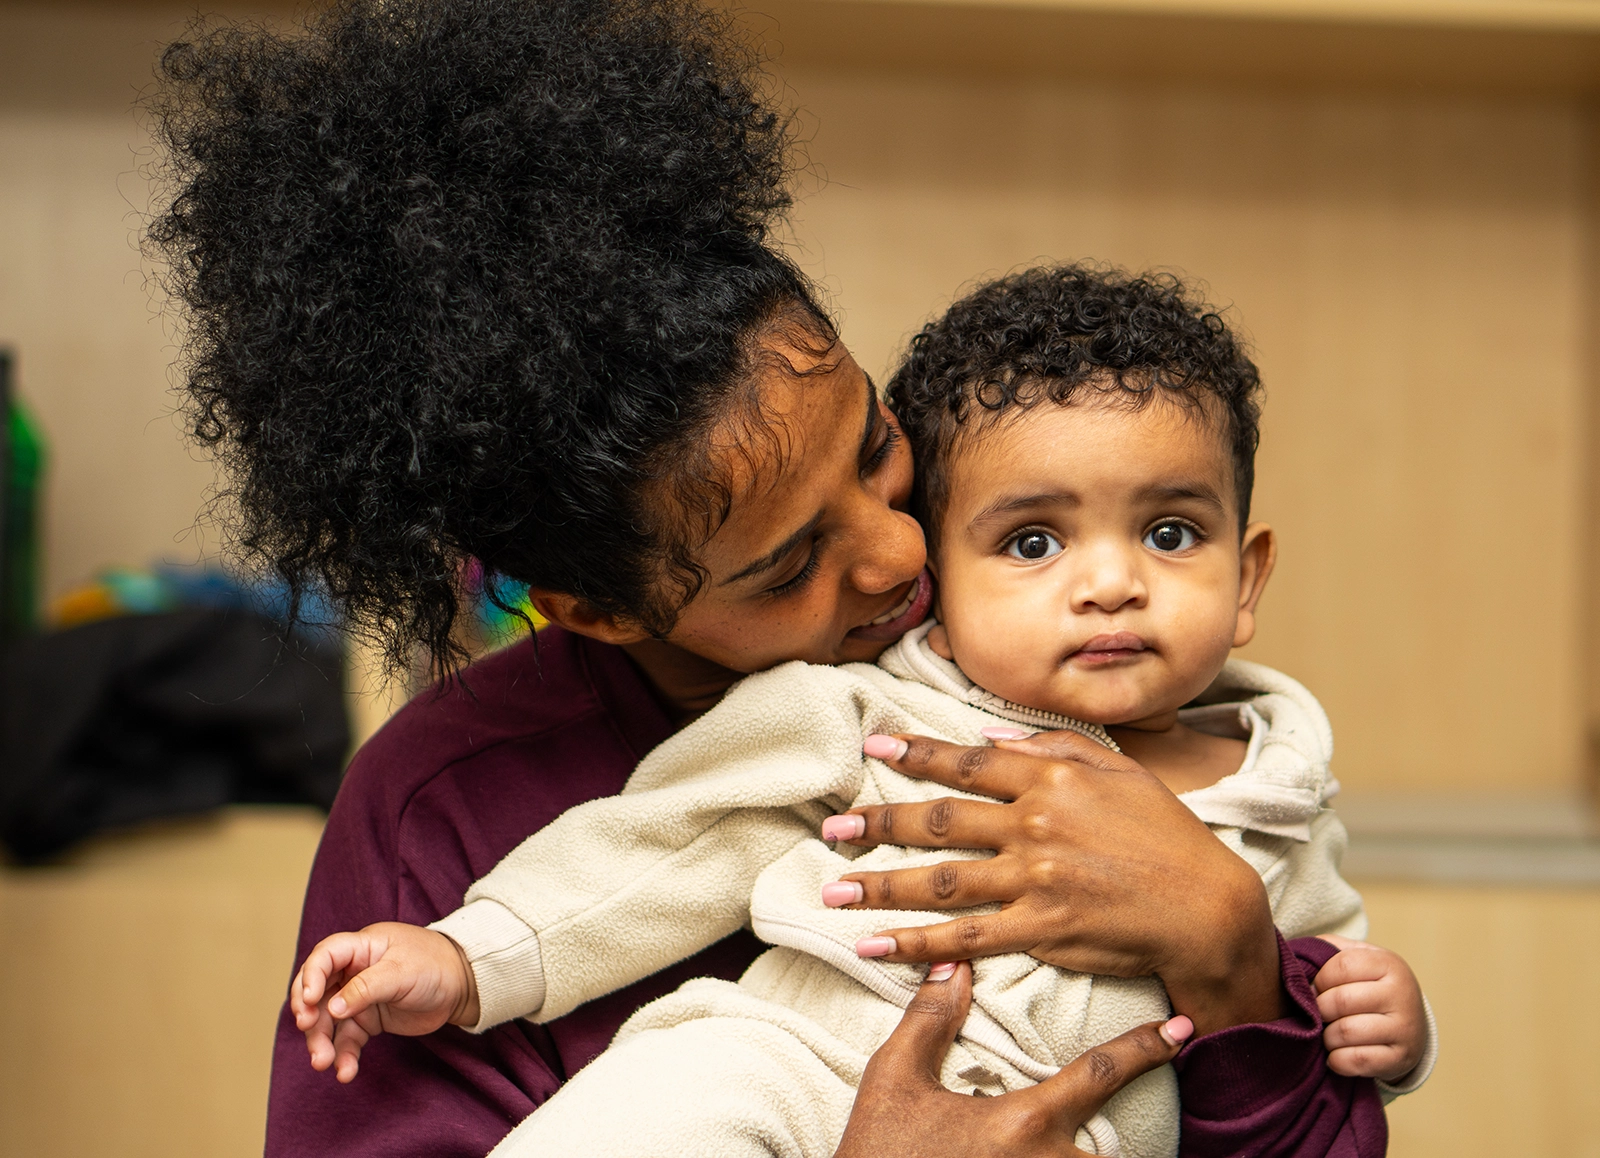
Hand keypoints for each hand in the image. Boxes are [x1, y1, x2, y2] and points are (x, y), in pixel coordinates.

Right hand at [289, 922, 480, 1081]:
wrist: (463, 986)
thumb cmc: (435, 965)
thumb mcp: (401, 972)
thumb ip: (366, 988)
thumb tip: (331, 1008)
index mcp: (361, 947)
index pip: (325, 956)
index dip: (310, 976)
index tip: (309, 1001)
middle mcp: (353, 971)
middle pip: (318, 992)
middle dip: (309, 1015)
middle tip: (310, 1034)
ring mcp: (358, 997)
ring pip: (328, 1021)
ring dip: (322, 1042)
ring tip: (324, 1063)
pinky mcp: (368, 1020)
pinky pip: (347, 1039)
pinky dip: (344, 1056)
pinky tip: (345, 1072)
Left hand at [823, 729, 1280, 1034]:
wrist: (1208, 908)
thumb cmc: (1169, 835)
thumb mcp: (1122, 771)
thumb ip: (1056, 746)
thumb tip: (993, 732)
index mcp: (1053, 779)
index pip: (969, 760)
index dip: (917, 753)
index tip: (874, 745)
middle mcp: (1035, 824)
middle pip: (938, 820)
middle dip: (877, 822)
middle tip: (832, 827)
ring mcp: (1034, 880)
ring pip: (938, 879)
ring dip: (878, 884)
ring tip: (833, 888)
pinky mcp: (1039, 930)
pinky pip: (963, 936)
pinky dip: (913, 942)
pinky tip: (874, 943)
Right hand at [834, 960, 1192, 1157]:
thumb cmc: (877, 1156)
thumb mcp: (894, 1082)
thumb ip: (929, 1021)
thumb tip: (956, 965)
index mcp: (1023, 1124)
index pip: (1099, 1074)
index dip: (1145, 1048)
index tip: (1180, 1031)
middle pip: (1116, 1151)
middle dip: (1128, 1142)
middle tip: (1161, 1122)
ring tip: (1102, 1148)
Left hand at [1314, 935, 1426, 1082]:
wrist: (1410, 1023)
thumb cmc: (1369, 985)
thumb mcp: (1355, 958)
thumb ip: (1325, 950)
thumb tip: (1292, 958)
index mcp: (1388, 964)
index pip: (1341, 966)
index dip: (1320, 979)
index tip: (1319, 988)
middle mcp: (1401, 994)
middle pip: (1340, 1000)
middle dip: (1320, 1009)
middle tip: (1320, 1014)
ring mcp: (1405, 1028)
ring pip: (1346, 1032)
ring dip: (1327, 1036)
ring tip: (1328, 1033)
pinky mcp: (1402, 1058)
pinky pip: (1357, 1061)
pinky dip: (1337, 1060)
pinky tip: (1336, 1054)